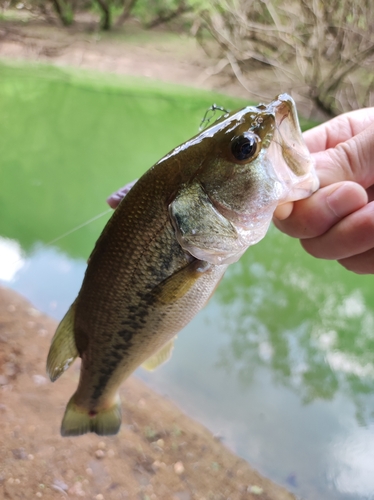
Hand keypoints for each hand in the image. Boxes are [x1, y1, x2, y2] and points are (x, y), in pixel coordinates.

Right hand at [273, 108, 373, 273]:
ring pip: (320, 246)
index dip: (280, 188)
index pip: (281, 173)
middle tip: (358, 197)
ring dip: (352, 237)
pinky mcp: (367, 248)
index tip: (302, 192)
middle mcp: (332, 186)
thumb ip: (340, 159)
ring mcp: (349, 220)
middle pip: (292, 219)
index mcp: (331, 148)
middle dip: (319, 216)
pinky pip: (354, 263)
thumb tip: (290, 190)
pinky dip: (370, 254)